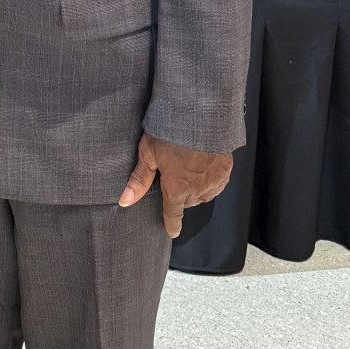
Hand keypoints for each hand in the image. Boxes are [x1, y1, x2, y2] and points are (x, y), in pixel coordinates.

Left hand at [118, 133, 232, 237]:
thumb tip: (125, 201)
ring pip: (202, 194)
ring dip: (195, 188)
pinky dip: (209, 179)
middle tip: (174, 175)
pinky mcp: (225, 171)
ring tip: (188, 169)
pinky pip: (216, 183)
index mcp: (177, 189)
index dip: (172, 224)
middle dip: (180, 194)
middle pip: (187, 201)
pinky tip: (203, 166)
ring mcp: (213, 181)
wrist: (202, 117)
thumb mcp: (149, 153)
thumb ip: (139, 180)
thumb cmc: (172, 132)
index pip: (174, 215)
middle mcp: (197, 190)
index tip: (172, 231)